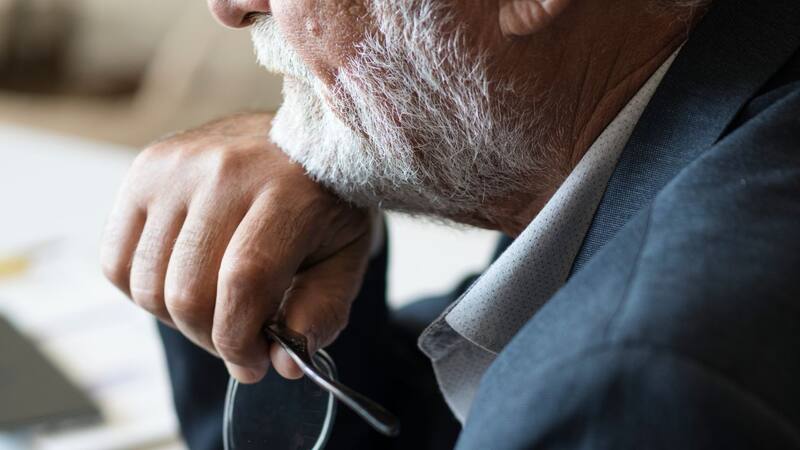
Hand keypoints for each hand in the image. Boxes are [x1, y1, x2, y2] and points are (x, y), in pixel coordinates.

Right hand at [100, 112, 374, 382]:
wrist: (301, 137)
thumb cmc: (325, 203)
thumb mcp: (346, 257)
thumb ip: (322, 312)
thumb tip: (284, 363)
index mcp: (288, 191)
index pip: (244, 282)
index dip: (241, 340)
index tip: (255, 364)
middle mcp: (226, 171)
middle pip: (188, 291)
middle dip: (212, 338)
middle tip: (237, 342)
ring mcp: (177, 166)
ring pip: (148, 285)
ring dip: (179, 320)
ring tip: (214, 310)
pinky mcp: (144, 170)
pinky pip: (117, 261)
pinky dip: (145, 292)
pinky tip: (183, 282)